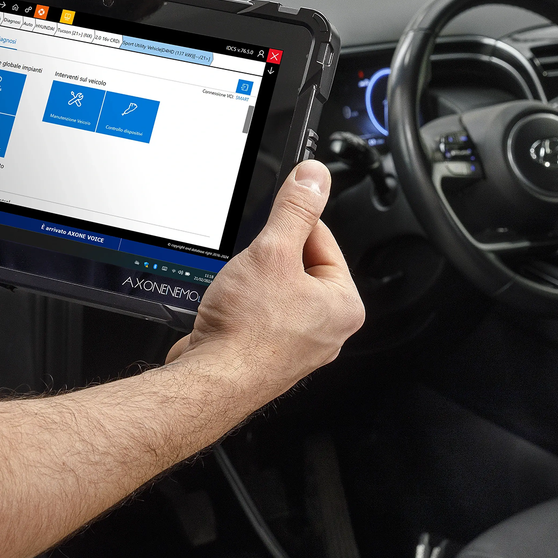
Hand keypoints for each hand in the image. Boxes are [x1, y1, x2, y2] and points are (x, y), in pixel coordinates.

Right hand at [165, 160, 364, 403]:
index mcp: (344, 304)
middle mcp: (327, 331)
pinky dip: (238, 311)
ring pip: (272, 295)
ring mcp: (296, 348)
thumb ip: (295, 209)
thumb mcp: (272, 252)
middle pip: (296, 269)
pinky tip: (227, 313)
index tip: (271, 222)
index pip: (323, 241)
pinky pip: (254, 319)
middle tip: (249, 267)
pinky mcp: (264, 358)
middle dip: (267, 261)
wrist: (212, 380)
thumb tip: (313, 177)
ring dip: (250, 286)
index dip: (290, 227)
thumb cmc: (248, 333)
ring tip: (237, 293)